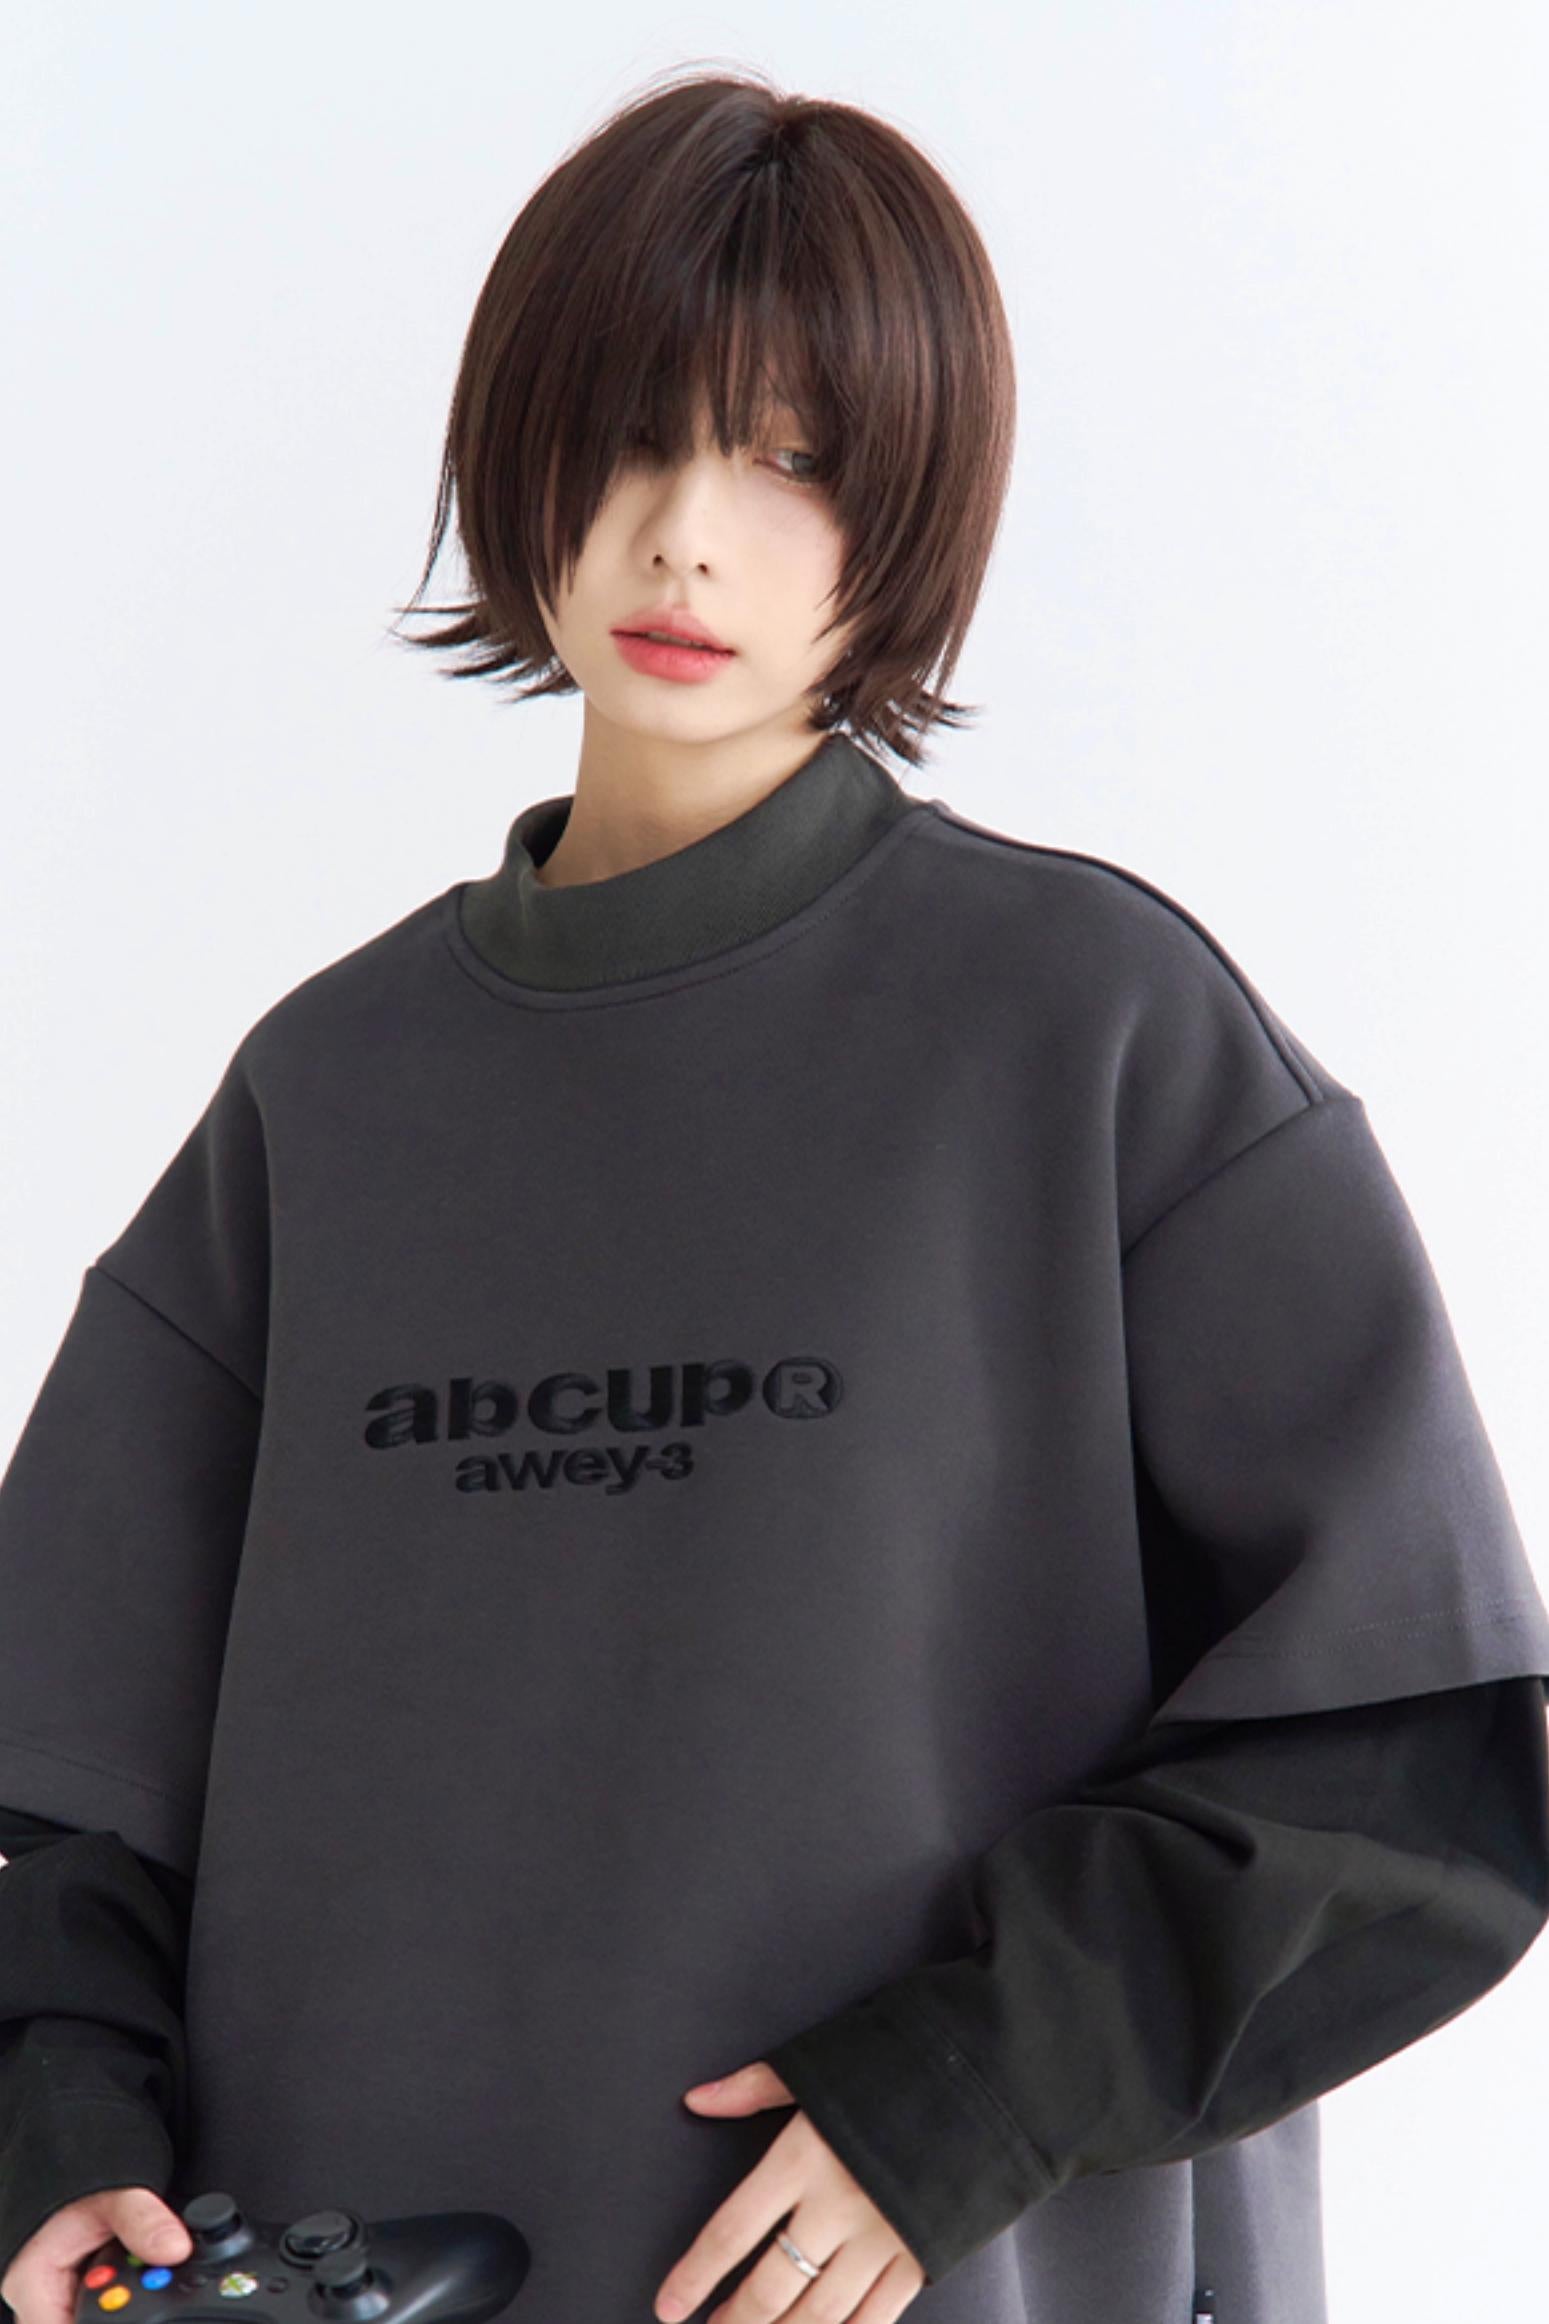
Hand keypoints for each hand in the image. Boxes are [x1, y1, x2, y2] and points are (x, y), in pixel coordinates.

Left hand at [653, 2059, 926, 2322]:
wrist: (983, 2071)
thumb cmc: (895, 2060)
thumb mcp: (819, 2062)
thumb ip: (753, 2087)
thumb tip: (697, 2099)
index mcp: (803, 2156)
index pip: (731, 2232)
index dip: (694, 2276)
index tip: (668, 2306)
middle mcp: (836, 2207)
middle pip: (771, 2286)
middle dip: (734, 2320)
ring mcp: (881, 2238)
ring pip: (820, 2313)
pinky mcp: (921, 2255)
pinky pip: (876, 2317)